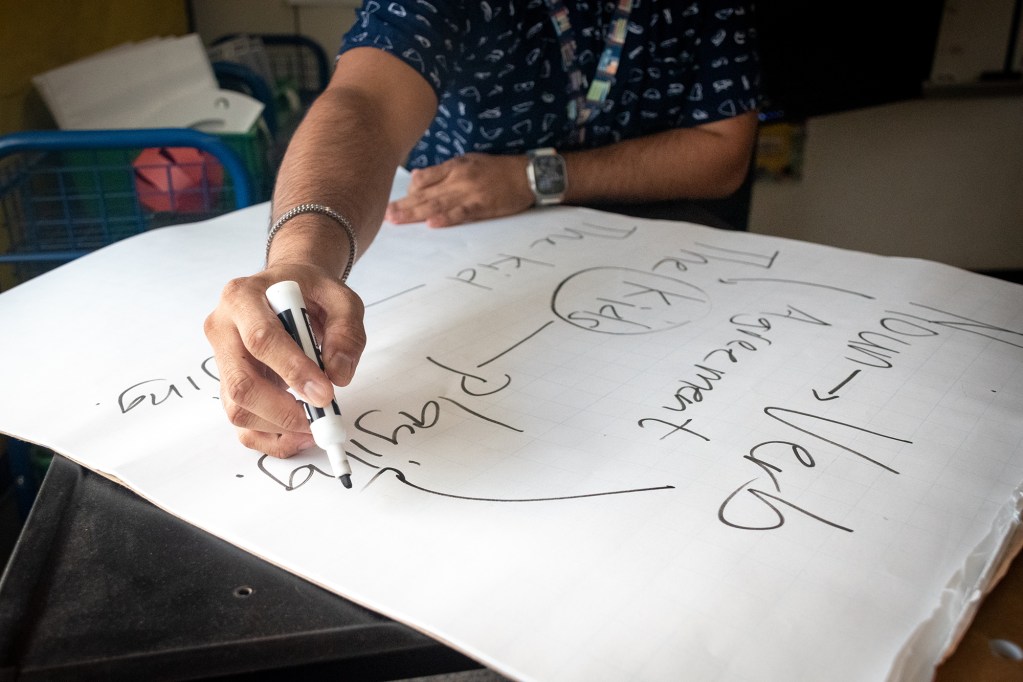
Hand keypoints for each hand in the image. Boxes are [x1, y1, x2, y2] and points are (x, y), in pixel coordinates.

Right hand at [204, 263, 365, 456]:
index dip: (294, 371)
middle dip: (283, 410)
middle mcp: (222, 329)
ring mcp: (221, 360)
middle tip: (321, 419)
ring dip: (280, 427)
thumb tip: (337, 375)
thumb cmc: (309, 291)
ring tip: (316, 423)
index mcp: (243, 297)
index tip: (325, 394)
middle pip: (241, 382)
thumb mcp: (340, 298)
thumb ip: (346, 332)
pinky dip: (271, 437)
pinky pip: (242, 422)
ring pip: (238, 408)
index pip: (262, 339)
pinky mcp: (228, 383)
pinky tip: (299, 432)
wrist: (286, 291)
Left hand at [385, 153, 535, 226]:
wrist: (527, 175)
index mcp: (454, 166)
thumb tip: (418, 179)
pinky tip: (432, 224)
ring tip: (397, 220)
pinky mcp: (482, 206)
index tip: (400, 203)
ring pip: (437, 204)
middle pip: (425, 193)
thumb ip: (444, 171)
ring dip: (415, 213)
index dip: (409, 192)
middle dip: (404, 205)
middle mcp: (458, 178)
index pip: (423, 179)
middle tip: (384, 214)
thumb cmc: (498, 169)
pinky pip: (461, 213)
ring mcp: (470, 192)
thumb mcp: (469, 162)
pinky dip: (446, 218)